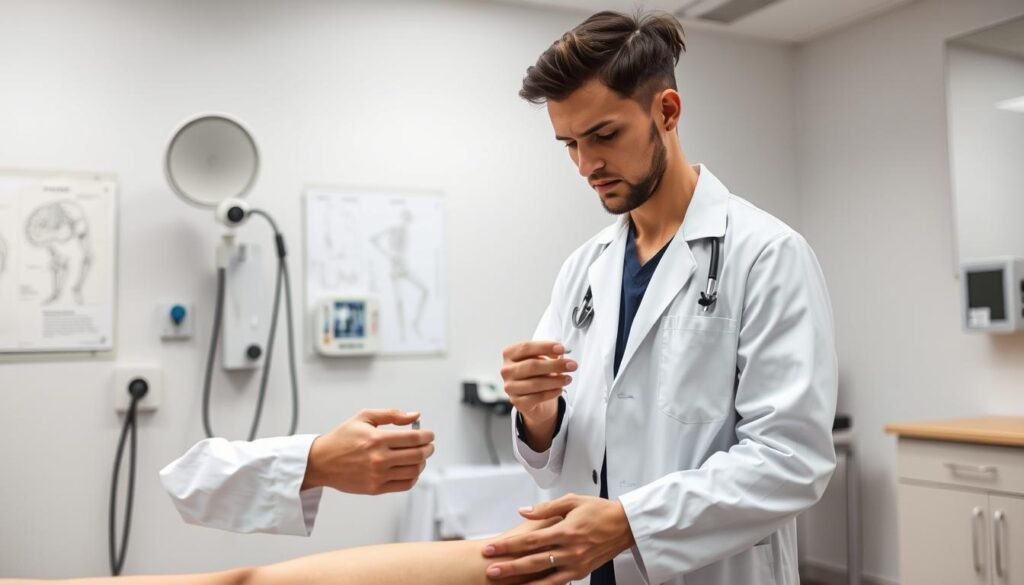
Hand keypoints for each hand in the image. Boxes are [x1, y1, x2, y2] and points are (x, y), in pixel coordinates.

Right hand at [301, 409, 434, 494]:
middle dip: (428, 448)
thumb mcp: (364, 417)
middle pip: (418, 455)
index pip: (414, 438)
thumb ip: (392, 414)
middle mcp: (379, 458)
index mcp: (377, 439)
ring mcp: (378, 475)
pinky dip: (413, 477)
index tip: (429, 435)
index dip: (427, 436)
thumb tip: (415, 416)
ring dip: (422, 463)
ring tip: (419, 456)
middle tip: (428, 445)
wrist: (321, 461)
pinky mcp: (376, 488)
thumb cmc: (342, 439)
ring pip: (413, 471)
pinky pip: (404, 485)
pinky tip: (410, 469)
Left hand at [481, 494, 634, 584]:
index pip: (529, 540)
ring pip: (543, 576)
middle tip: (490, 569)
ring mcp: (576, 564)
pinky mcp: (581, 572)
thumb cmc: (599, 510)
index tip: (491, 548)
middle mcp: (570, 550)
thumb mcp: (572, 501)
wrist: (624, 526)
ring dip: (521, 579)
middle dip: (508, 566)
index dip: (508, 546)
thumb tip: (523, 510)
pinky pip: (558, 583)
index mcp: (565, 530)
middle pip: (532, 561)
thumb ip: (545, 508)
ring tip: (503, 580)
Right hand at [501, 340, 574, 448]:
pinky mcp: (517, 402)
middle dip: (555, 365)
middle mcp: (506, 370)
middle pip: (532, 365)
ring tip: (568, 378)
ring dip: (556, 380)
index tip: (562, 348)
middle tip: (572, 365)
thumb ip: (550, 353)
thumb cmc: (537, 373)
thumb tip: (563, 351)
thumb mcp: (543, 358)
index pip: (526, 347)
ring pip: (535, 383)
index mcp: (509, 354)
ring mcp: (510, 387)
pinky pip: (536, 397)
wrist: (532, 397)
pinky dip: (550, 393)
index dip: (545, 347)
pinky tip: (559, 389)